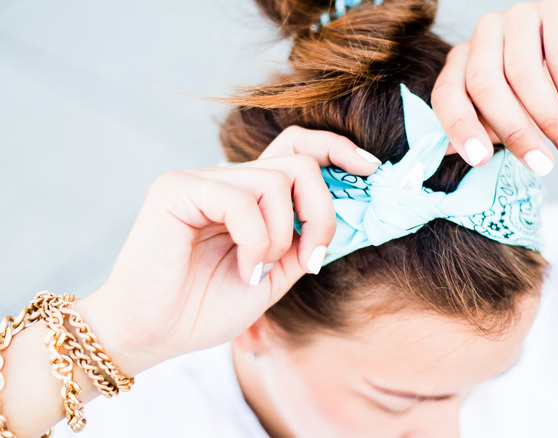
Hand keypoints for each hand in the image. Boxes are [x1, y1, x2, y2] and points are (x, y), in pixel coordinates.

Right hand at [78, 126, 379, 374]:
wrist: (152, 336)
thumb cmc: (205, 308)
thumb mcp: (275, 274)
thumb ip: (304, 240)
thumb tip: (349, 214)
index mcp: (249, 195)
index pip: (297, 148)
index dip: (337, 148)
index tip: (370, 167)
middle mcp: (226, 178)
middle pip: (299, 161)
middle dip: (322, 211)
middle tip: (312, 256)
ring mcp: (200, 179)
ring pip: (275, 182)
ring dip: (281, 238)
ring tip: (257, 271)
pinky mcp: (177, 188)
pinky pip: (243, 201)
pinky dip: (256, 242)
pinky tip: (243, 271)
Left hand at [432, 0, 557, 174]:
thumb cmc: (543, 95)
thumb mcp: (507, 119)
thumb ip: (479, 133)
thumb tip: (444, 154)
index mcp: (462, 59)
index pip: (448, 92)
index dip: (459, 127)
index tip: (480, 160)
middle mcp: (486, 32)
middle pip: (485, 84)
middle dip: (515, 131)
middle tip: (541, 165)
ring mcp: (521, 16)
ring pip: (523, 72)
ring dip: (550, 120)